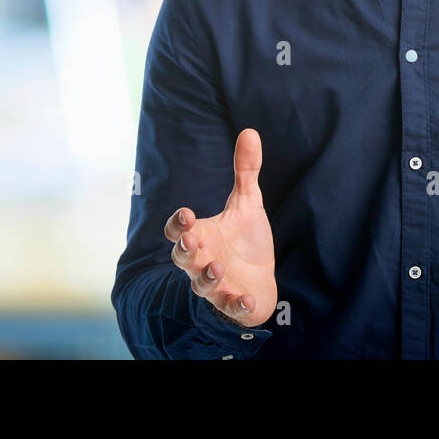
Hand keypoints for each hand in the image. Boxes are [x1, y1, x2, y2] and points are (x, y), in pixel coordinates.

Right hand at [166, 127, 276, 326]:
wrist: (260, 278)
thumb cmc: (245, 240)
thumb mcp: (247, 203)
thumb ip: (245, 171)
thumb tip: (250, 131)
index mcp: (201, 235)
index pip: (178, 230)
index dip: (178, 224)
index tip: (186, 213)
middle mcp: (202, 260)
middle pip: (182, 258)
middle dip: (185, 250)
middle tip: (193, 241)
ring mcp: (216, 285)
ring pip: (201, 285)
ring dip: (207, 278)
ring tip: (218, 268)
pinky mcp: (233, 303)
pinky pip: (231, 307)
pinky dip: (236, 305)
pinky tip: (246, 300)